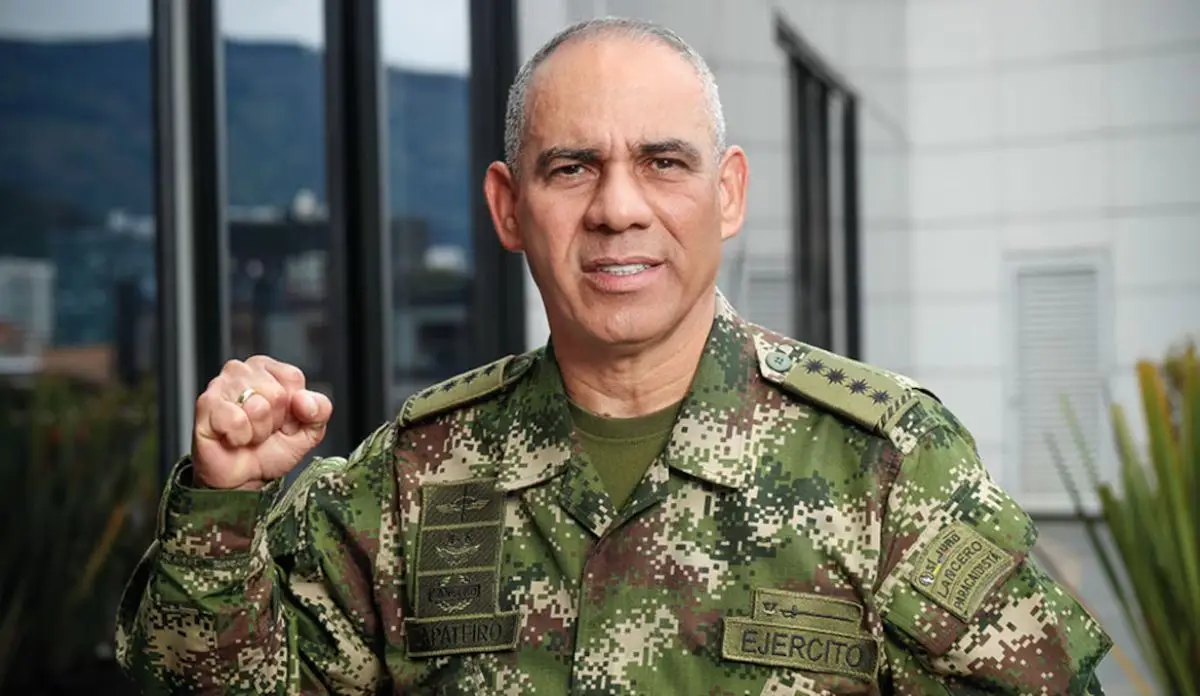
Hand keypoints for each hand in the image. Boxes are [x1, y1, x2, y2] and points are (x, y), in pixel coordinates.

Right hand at [191, 355, 332, 489]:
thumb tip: (305, 400)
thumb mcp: (308, 431)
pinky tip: (233, 438)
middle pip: (277, 393)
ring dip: (257, 431)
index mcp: (269, 369)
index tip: (282, 420)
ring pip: (258, 406)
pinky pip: (236, 421)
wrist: (243, 479)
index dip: (293, 407)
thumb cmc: (271, 449)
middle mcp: (243, 370)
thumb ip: (319, 410)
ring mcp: (221, 385)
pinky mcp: (205, 405)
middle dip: (275, 421)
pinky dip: (240, 437)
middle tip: (263, 430)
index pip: (293, 378)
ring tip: (248, 434)